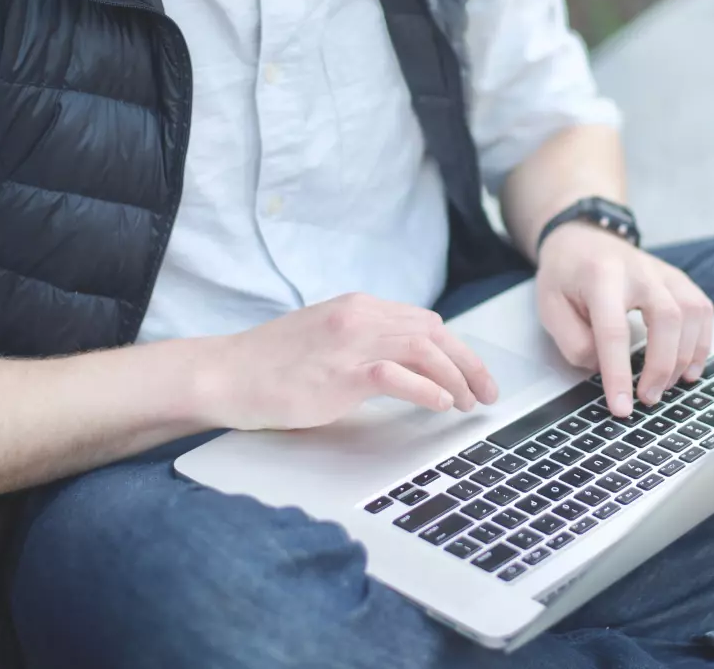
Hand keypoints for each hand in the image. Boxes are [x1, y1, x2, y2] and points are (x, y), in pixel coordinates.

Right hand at [206, 294, 498, 429]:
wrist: (225, 373)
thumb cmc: (273, 365)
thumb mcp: (327, 340)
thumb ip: (365, 342)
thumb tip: (410, 365)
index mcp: (359, 307)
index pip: (425, 322)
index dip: (457, 350)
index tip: (475, 376)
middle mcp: (359, 317)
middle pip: (434, 334)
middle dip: (469, 364)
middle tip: (487, 394)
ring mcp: (349, 343)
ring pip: (423, 349)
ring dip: (455, 378)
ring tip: (468, 404)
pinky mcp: (339, 373)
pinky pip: (395, 375)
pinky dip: (426, 389)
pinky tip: (441, 405)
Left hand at [536, 223, 713, 416]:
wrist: (582, 238)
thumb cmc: (565, 276)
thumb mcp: (550, 308)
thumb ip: (574, 341)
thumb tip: (604, 369)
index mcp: (600, 276)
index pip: (613, 330)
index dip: (619, 372)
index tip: (621, 406)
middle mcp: (638, 270)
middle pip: (666, 318)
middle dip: (661, 366)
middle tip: (648, 399)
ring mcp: (663, 272)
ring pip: (691, 312)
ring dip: (684, 357)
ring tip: (666, 387)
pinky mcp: (679, 279)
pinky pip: (703, 310)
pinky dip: (701, 343)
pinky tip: (689, 368)